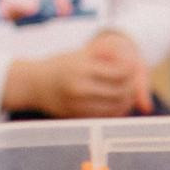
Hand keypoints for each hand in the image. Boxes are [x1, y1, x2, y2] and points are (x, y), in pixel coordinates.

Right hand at [3, 33, 149, 117]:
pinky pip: (105, 116)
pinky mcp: (77, 117)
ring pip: (116, 106)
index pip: (120, 72)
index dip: (132, 70)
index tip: (134, 66)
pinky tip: (119, 103)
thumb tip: (132, 57)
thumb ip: (105, 53)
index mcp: (81, 69)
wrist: (34, 84)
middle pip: (121, 91)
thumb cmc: (62, 65)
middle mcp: (79, 88)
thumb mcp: (81, 54)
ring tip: (130, 92)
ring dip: (128, 100)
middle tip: (136, 81)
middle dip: (133, 86)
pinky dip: (117, 110)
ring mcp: (77, 105)